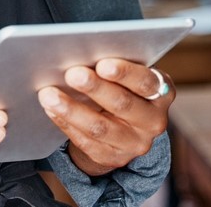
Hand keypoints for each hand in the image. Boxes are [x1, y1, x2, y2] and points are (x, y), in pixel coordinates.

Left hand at [37, 59, 173, 176]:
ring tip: (48, 94)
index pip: (146, 82)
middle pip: (122, 104)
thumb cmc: (124, 89)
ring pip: (99, 127)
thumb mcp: (129, 78)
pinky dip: (66, 123)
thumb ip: (116, 67)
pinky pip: (86, 141)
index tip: (102, 63)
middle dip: (95, 88)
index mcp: (162, 93)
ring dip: (71, 109)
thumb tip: (82, 52)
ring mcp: (134, 143)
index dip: (125, 73)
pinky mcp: (113, 157)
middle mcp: (153, 121)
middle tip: (71, 73)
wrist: (125, 129)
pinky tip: (51, 109)